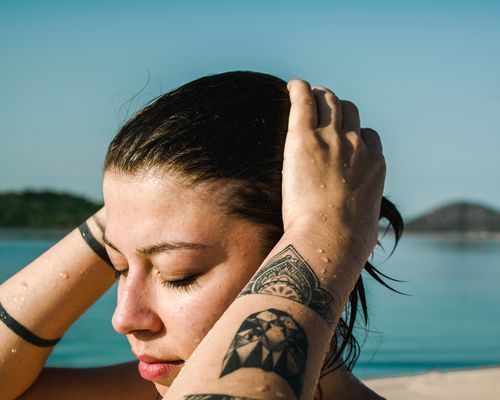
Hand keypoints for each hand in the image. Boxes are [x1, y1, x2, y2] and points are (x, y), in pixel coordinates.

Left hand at [282, 80, 385, 260]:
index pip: (368, 135)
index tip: (342, 134)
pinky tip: (292, 86)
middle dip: (336, 106)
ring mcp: (332, 138)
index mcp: (374, 164)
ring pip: (329, 101)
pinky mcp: (305, 138)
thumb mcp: (367, 225)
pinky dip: (299, 90)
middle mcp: (357, 145)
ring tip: (306, 94)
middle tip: (322, 106)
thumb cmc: (348, 241)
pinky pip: (304, 101)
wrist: (331, 238)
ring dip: (319, 96)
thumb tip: (365, 232)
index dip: (354, 132)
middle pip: (349, 111)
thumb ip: (364, 215)